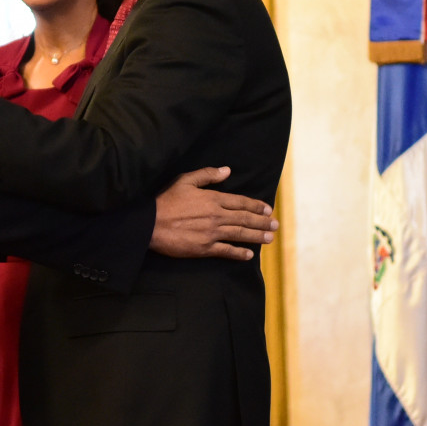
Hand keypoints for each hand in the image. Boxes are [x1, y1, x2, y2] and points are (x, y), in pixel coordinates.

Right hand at [150, 167, 275, 261]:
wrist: (150, 224)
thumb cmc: (166, 201)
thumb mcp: (185, 181)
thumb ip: (207, 175)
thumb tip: (227, 171)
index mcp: (213, 199)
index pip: (240, 202)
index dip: (256, 206)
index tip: (268, 209)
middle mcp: (217, 216)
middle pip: (245, 219)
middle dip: (262, 222)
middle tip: (275, 225)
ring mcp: (212, 233)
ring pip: (240, 234)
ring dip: (257, 236)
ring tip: (270, 238)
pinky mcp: (204, 248)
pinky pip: (226, 251)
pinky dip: (239, 253)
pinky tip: (249, 255)